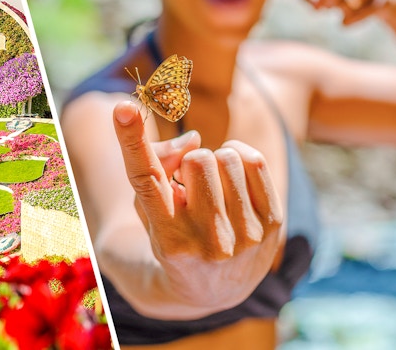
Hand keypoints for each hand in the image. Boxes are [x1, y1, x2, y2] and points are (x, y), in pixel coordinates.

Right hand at [112, 101, 283, 311]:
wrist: (214, 288)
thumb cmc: (172, 234)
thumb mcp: (149, 210)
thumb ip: (156, 166)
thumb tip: (193, 140)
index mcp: (165, 236)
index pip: (146, 179)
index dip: (132, 139)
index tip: (123, 107)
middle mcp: (206, 241)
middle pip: (198, 158)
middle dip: (191, 161)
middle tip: (189, 184)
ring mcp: (244, 237)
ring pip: (228, 156)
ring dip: (217, 161)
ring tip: (212, 187)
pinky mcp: (272, 225)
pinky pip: (255, 160)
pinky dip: (240, 158)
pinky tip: (232, 178)